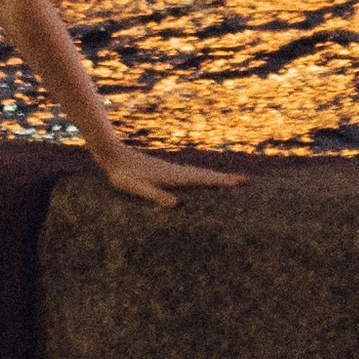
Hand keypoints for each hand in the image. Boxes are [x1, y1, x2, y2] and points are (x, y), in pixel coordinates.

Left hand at [91, 140, 248, 207]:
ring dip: (216, 178)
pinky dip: (202, 179)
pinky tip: (202, 182)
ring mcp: (171, 171)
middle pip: (205, 176)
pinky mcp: (165, 173)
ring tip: (232, 182)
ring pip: (199, 175)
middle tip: (246, 181)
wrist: (112, 154)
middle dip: (225, 179)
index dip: (222, 182)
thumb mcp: (137, 188)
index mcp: (173, 177)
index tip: (240, 182)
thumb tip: (176, 204)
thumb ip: (155, 196)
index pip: (202, 180)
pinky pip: (190, 176)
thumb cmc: (123, 174)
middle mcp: (176, 172)